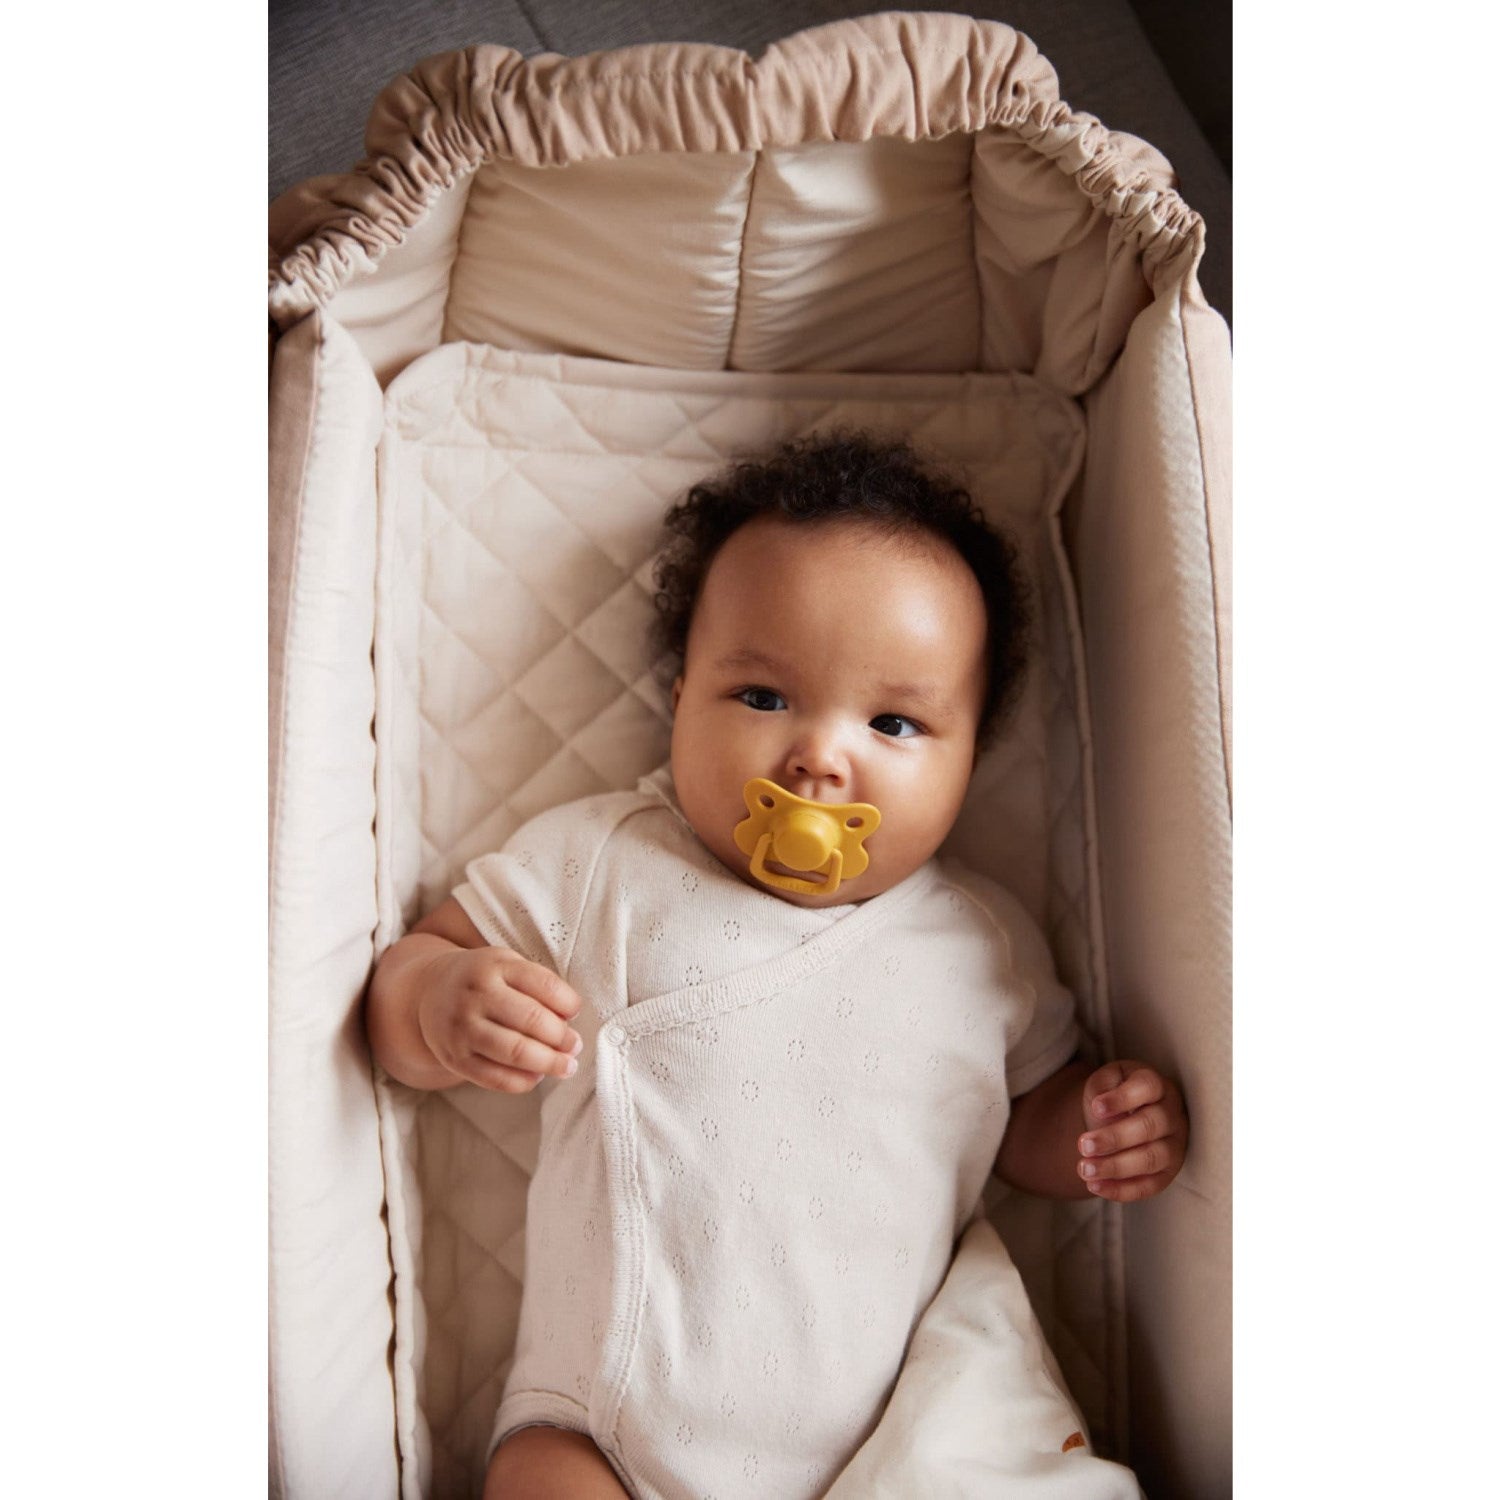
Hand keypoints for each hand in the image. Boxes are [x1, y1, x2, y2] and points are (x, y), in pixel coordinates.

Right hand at [417, 946, 584, 1092]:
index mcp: (495, 965)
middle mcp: (476, 995)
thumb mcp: (506, 964)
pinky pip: (495, 1078)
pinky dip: (523, 1081)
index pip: (544, 985)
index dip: (568, 1003)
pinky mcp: (455, 1058)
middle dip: (562, 1037)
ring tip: (566, 1066)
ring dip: (549, 1063)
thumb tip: (570, 1019)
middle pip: (532, 1020)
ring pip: (515, 1051)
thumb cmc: (483, 979)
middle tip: (575, 1045)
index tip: (576, 1013)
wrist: (429, 992)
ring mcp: (462, 1028)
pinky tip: (537, 1076)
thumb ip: (538, 984)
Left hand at [1076, 1060, 1186, 1201]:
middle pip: (1150, 1126)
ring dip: (1116, 1167)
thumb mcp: (1106, 1081)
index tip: (1096, 1108)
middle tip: (1083, 1145)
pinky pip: (1149, 1186)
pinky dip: (1121, 1190)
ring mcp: (1174, 1146)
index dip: (1122, 1098)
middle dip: (1114, 1138)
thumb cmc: (1115, 1094)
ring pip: (1151, 1159)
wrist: (1123, 1115)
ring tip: (1085, 1169)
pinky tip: (1095, 1186)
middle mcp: (1172, 1115)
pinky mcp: (1168, 1173)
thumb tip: (1103, 1113)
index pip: (1148, 1087)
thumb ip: (1103, 1087)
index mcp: (1158, 1087)